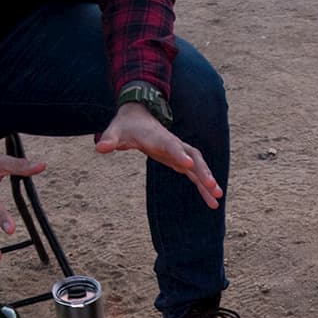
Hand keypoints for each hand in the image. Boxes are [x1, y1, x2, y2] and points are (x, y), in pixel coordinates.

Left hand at [95, 104, 222, 208]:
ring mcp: (180, 154)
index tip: (188, 165)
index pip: (173, 147)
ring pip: (198, 168)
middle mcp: (175, 146)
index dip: (180, 155)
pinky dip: (204, 188)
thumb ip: (110, 139)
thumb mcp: (116, 131)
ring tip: (218, 199)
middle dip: (203, 172)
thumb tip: (100, 147)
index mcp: (160, 138)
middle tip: (213, 187)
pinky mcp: (181, 162)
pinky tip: (212, 202)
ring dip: (208, 182)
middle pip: (193, 158)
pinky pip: (195, 176)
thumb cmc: (127, 125)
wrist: (139, 116)